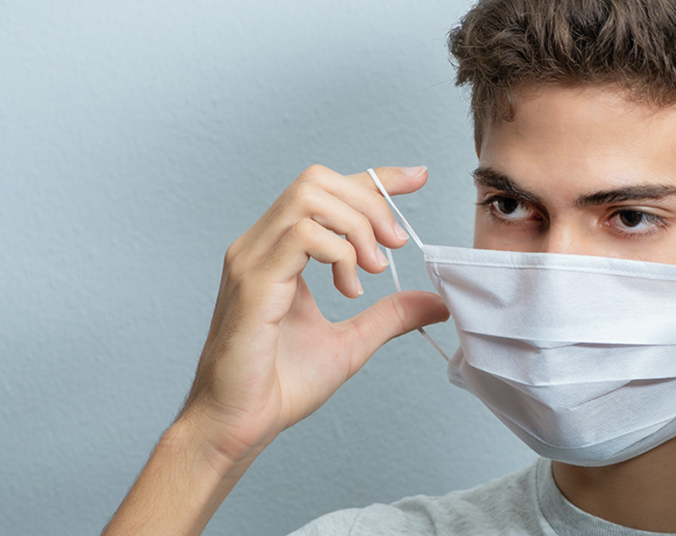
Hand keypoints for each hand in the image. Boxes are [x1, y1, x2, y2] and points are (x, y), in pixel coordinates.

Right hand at [183, 164, 448, 463]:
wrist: (239, 425)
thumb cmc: (279, 386)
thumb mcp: (351, 343)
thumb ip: (389, 315)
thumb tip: (435, 302)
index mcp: (277, 252)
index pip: (325, 191)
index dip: (374, 178)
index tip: (417, 178)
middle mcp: (259, 246)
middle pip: (317, 181)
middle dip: (369, 203)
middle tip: (394, 246)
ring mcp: (251, 260)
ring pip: (308, 197)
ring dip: (356, 226)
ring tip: (374, 269)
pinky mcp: (252, 283)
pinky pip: (301, 236)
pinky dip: (339, 252)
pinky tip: (350, 287)